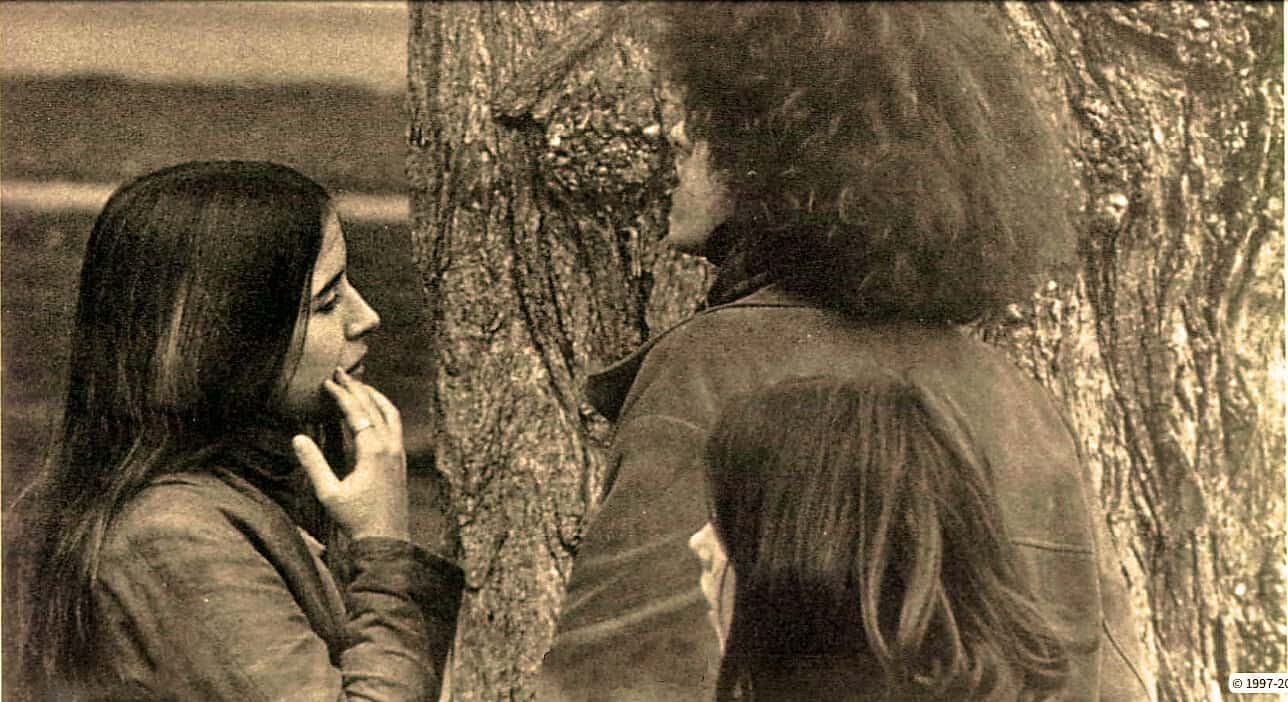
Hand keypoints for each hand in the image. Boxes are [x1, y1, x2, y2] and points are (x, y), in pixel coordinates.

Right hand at [292, 368, 408, 540]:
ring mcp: (399, 453)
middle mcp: (391, 447)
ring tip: (357, 385)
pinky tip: (372, 413)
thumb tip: (298, 437)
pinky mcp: (401, 461)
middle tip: (340, 373)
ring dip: (374, 396)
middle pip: (375, 406)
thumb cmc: (356, 520)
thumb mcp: (328, 494)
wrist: (387, 541)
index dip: (341, 395)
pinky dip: (383, 410)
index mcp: (373, 451)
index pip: (357, 412)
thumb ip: (313, 464)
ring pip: (390, 413)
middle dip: (357, 387)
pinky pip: (395, 426)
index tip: (327, 382)